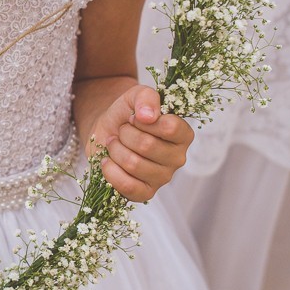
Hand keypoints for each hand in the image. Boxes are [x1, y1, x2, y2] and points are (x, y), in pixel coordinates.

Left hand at [87, 84, 193, 201]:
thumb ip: (146, 97)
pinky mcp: (145, 193)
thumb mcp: (136, 96)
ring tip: (114, 143)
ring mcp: (163, 178)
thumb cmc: (127, 115)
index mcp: (183, 134)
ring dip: (115, 149)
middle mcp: (178, 158)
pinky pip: (127, 186)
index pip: (170, 128)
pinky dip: (110, 171)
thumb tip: (148, 116)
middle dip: (125, 134)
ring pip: (134, 164)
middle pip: (147, 145)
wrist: (108, 131)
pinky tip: (107, 161)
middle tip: (121, 131)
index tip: (134, 118)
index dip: (144, 121)